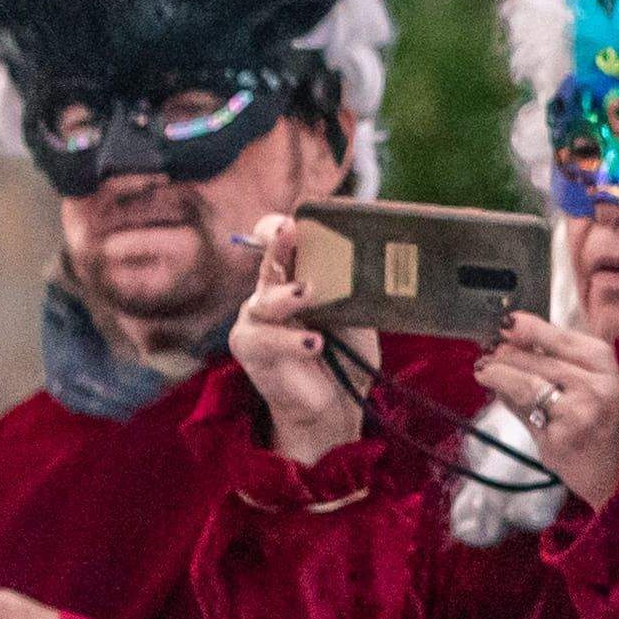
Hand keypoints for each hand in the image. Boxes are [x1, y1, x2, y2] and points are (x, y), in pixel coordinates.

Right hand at [226, 219, 360, 464]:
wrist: (337, 401)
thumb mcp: (356, 315)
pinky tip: (313, 343)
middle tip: (291, 231)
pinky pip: (263, 337)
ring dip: (285, 295)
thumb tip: (368, 259)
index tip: (298, 218)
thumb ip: (352, 289)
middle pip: (270, 258)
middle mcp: (272, 288)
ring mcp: (257, 316)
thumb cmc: (346, 352)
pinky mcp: (249, 345)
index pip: (280, 239)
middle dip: (279, 242)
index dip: (282, 226)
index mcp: (297, 273)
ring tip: (307, 294)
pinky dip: (289, 340)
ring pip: (265, 297)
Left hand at [480, 314, 618, 508]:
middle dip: (505, 354)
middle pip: (536, 360)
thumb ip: (554, 353)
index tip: (505, 323)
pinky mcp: (557, 440)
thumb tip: (509, 333)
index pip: (558, 337)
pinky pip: (522, 412)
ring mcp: (575, 415)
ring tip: (484, 371)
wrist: (612, 459)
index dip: (527, 328)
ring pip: (525, 385)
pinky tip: (498, 393)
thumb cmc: (596, 409)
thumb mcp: (588, 372)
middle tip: (490, 354)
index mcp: (602, 361)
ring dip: (497, 375)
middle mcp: (593, 386)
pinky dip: (505, 399)